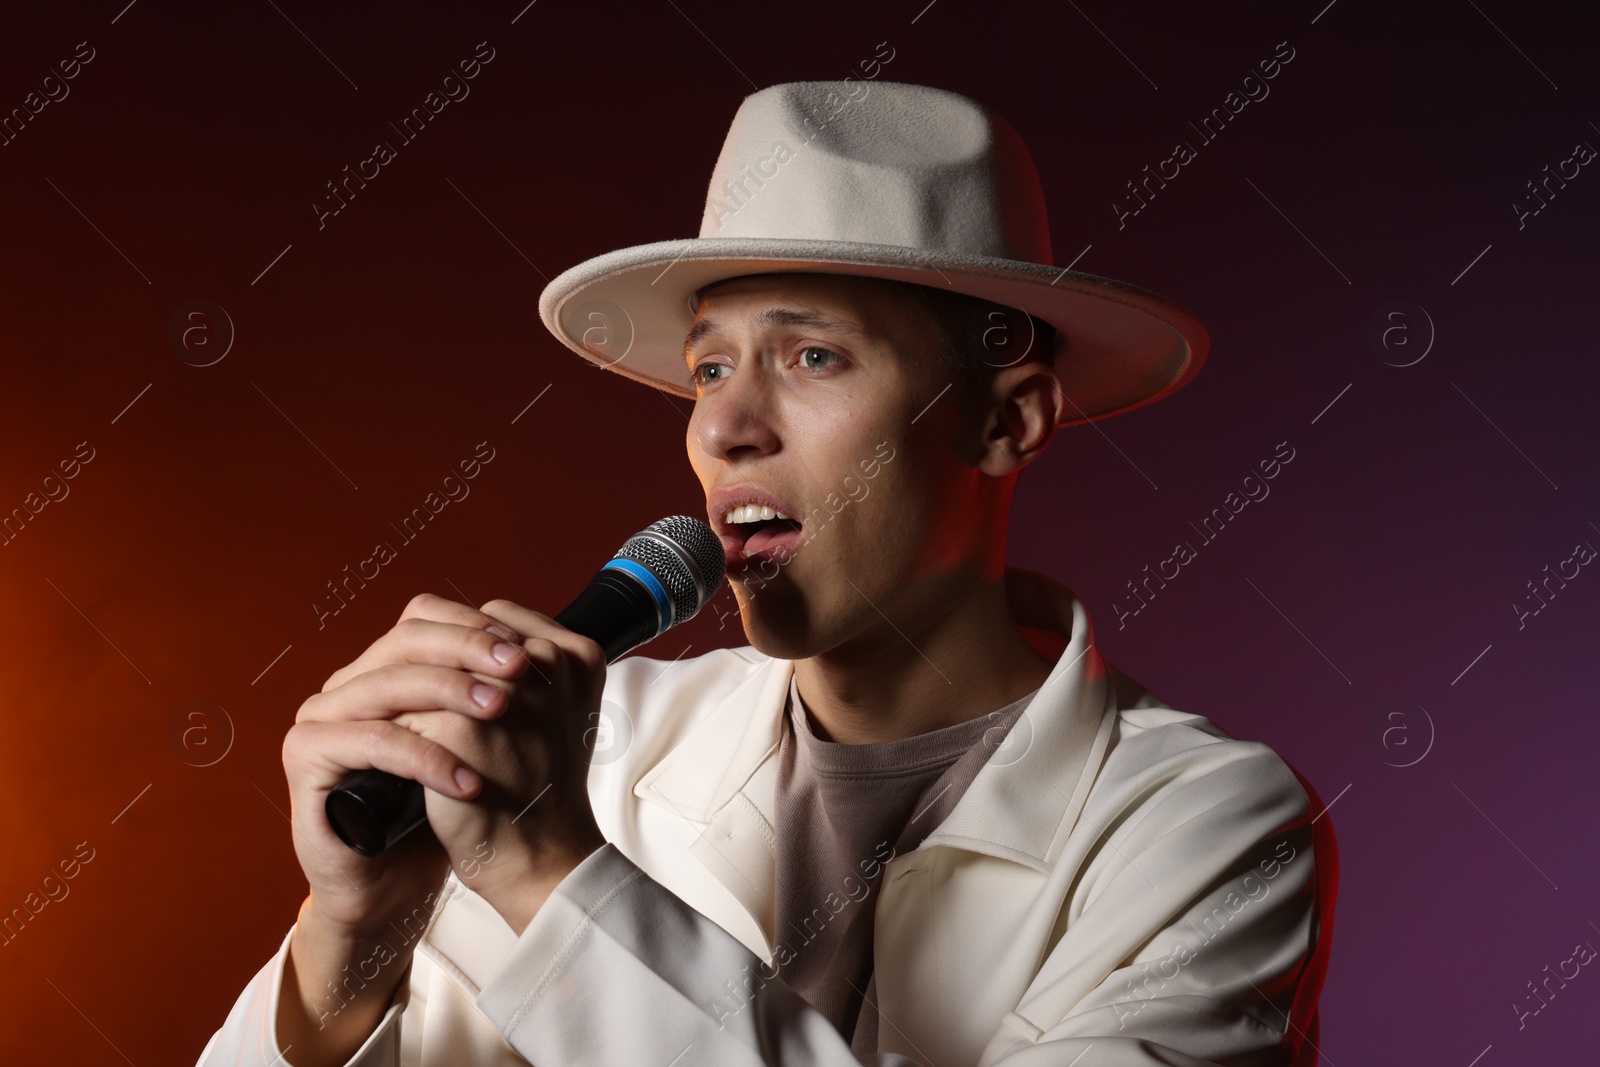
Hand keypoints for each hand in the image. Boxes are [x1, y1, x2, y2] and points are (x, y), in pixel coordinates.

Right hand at [282, 593, 540, 942]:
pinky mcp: (307, 754)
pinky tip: (467, 781)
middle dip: (468, 649)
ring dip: (451, 692)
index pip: (425, 620)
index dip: (476, 627)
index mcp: (385, 670)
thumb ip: (493, 690)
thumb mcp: (478, 741)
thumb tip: (543, 644)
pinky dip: (424, 756)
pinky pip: (371, 741)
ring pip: (389, 683)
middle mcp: (349, 683)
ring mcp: (323, 715)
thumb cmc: (442, 814)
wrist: (396, 886)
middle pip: (405, 640)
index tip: (528, 647)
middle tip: (519, 667)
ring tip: (502, 712)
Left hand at [392, 596, 609, 932]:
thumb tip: (463, 637)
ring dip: (397, 689)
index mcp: (576, 654)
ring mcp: (505, 692)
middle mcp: (547, 663)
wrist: (541, 858)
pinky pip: (406, 709)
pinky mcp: (460, 728)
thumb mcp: (555, 713)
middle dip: (419, 659)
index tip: (435, 669)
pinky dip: (389, 727)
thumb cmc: (545, 790)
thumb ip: (527, 668)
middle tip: (394, 691)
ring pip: (424, 666)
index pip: (494, 614)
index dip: (455, 639)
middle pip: (453, 632)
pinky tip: (384, 748)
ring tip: (381, 717)